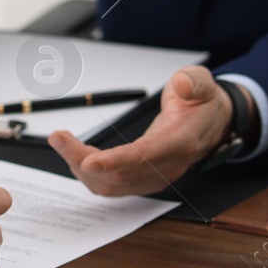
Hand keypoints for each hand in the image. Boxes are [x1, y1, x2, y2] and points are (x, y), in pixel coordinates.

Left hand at [47, 66, 235, 196]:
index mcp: (181, 142)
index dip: (118, 161)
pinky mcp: (141, 180)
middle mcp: (166, 167)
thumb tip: (182, 85)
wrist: (210, 125)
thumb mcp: (203, 83)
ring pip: (111, 185)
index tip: (90, 161)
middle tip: (58, 138)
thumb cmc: (201, 103)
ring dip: (80, 167)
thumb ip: (193, 82)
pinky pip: (110, 185)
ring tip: (60, 141)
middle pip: (121, 175)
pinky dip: (87, 173)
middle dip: (84, 160)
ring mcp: (153, 178)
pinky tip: (72, 154)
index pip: (148, 156)